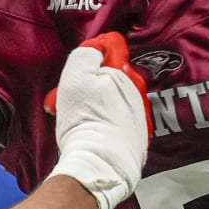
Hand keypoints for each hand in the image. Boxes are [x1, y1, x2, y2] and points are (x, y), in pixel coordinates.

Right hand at [47, 32, 151, 208]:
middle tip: (68, 99)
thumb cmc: (85, 120)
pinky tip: (90, 134)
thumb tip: (95, 49)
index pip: (113, 44)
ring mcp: (140, 117)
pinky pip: (118, 121)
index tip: (80, 68)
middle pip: (111, 75)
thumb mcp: (75, 76)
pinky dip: (103, 123)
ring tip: (76, 120)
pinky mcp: (137, 140)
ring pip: (113, 99)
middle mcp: (138, 93)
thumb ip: (86, 54)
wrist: (98, 164)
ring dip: (94, 104)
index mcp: (125, 73)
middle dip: (88, 83)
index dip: (93, 50)